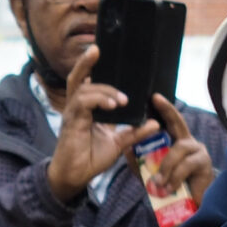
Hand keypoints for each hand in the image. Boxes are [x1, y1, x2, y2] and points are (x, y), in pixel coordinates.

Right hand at [46, 43, 144, 204]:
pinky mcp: (72, 122)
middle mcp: (77, 108)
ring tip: (122, 100)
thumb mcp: (119, 144)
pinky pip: (82, 103)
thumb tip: (155, 122)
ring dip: (104, 90)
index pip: (86, 82)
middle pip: (76, 78)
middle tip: (97, 49)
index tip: (100, 52)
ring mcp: (72, 114)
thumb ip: (135, 132)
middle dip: (85, 62)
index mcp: (86, 109)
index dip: (90, 66)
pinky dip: (99, 100)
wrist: (75, 177)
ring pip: (83, 89)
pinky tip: (114, 105)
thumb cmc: (90, 159)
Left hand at [145, 97, 215, 200]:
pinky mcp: (204, 163)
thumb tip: (127, 150)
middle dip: (167, 110)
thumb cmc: (172, 189)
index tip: (154, 97)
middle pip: (178, 122)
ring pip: (178, 148)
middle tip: (156, 100)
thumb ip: (141, 163)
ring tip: (158, 182)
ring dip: (165, 165)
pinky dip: (175, 176)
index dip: (164, 109)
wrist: (190, 208)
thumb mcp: (151, 175)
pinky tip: (169, 187)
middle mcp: (188, 142)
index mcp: (175, 142)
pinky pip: (186, 165)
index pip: (169, 122)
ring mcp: (198, 151)